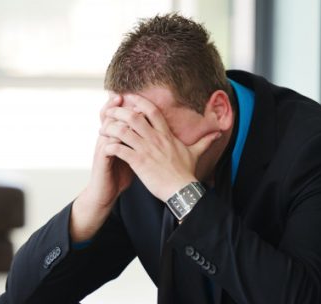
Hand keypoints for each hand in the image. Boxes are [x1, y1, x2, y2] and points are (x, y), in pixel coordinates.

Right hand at [85, 94, 134, 208]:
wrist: (105, 193)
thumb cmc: (119, 174)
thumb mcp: (131, 155)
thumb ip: (138, 142)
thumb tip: (156, 133)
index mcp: (114, 136)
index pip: (116, 115)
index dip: (122, 104)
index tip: (133, 95)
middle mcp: (106, 139)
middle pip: (107, 116)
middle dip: (116, 106)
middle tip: (124, 97)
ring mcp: (103, 148)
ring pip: (107, 128)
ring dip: (118, 120)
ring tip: (129, 113)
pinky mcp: (102, 160)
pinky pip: (107, 145)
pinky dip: (115, 139)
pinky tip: (124, 136)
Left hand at [100, 94, 220, 201]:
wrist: (182, 190)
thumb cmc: (187, 174)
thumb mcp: (195, 153)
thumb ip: (205, 141)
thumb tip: (218, 133)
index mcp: (166, 134)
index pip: (151, 110)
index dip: (138, 101)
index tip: (127, 97)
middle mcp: (155, 138)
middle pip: (133, 116)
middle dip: (118, 111)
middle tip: (108, 112)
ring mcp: (147, 150)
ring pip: (123, 130)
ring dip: (110, 128)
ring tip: (102, 129)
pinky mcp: (139, 162)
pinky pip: (120, 150)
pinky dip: (111, 147)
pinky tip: (105, 147)